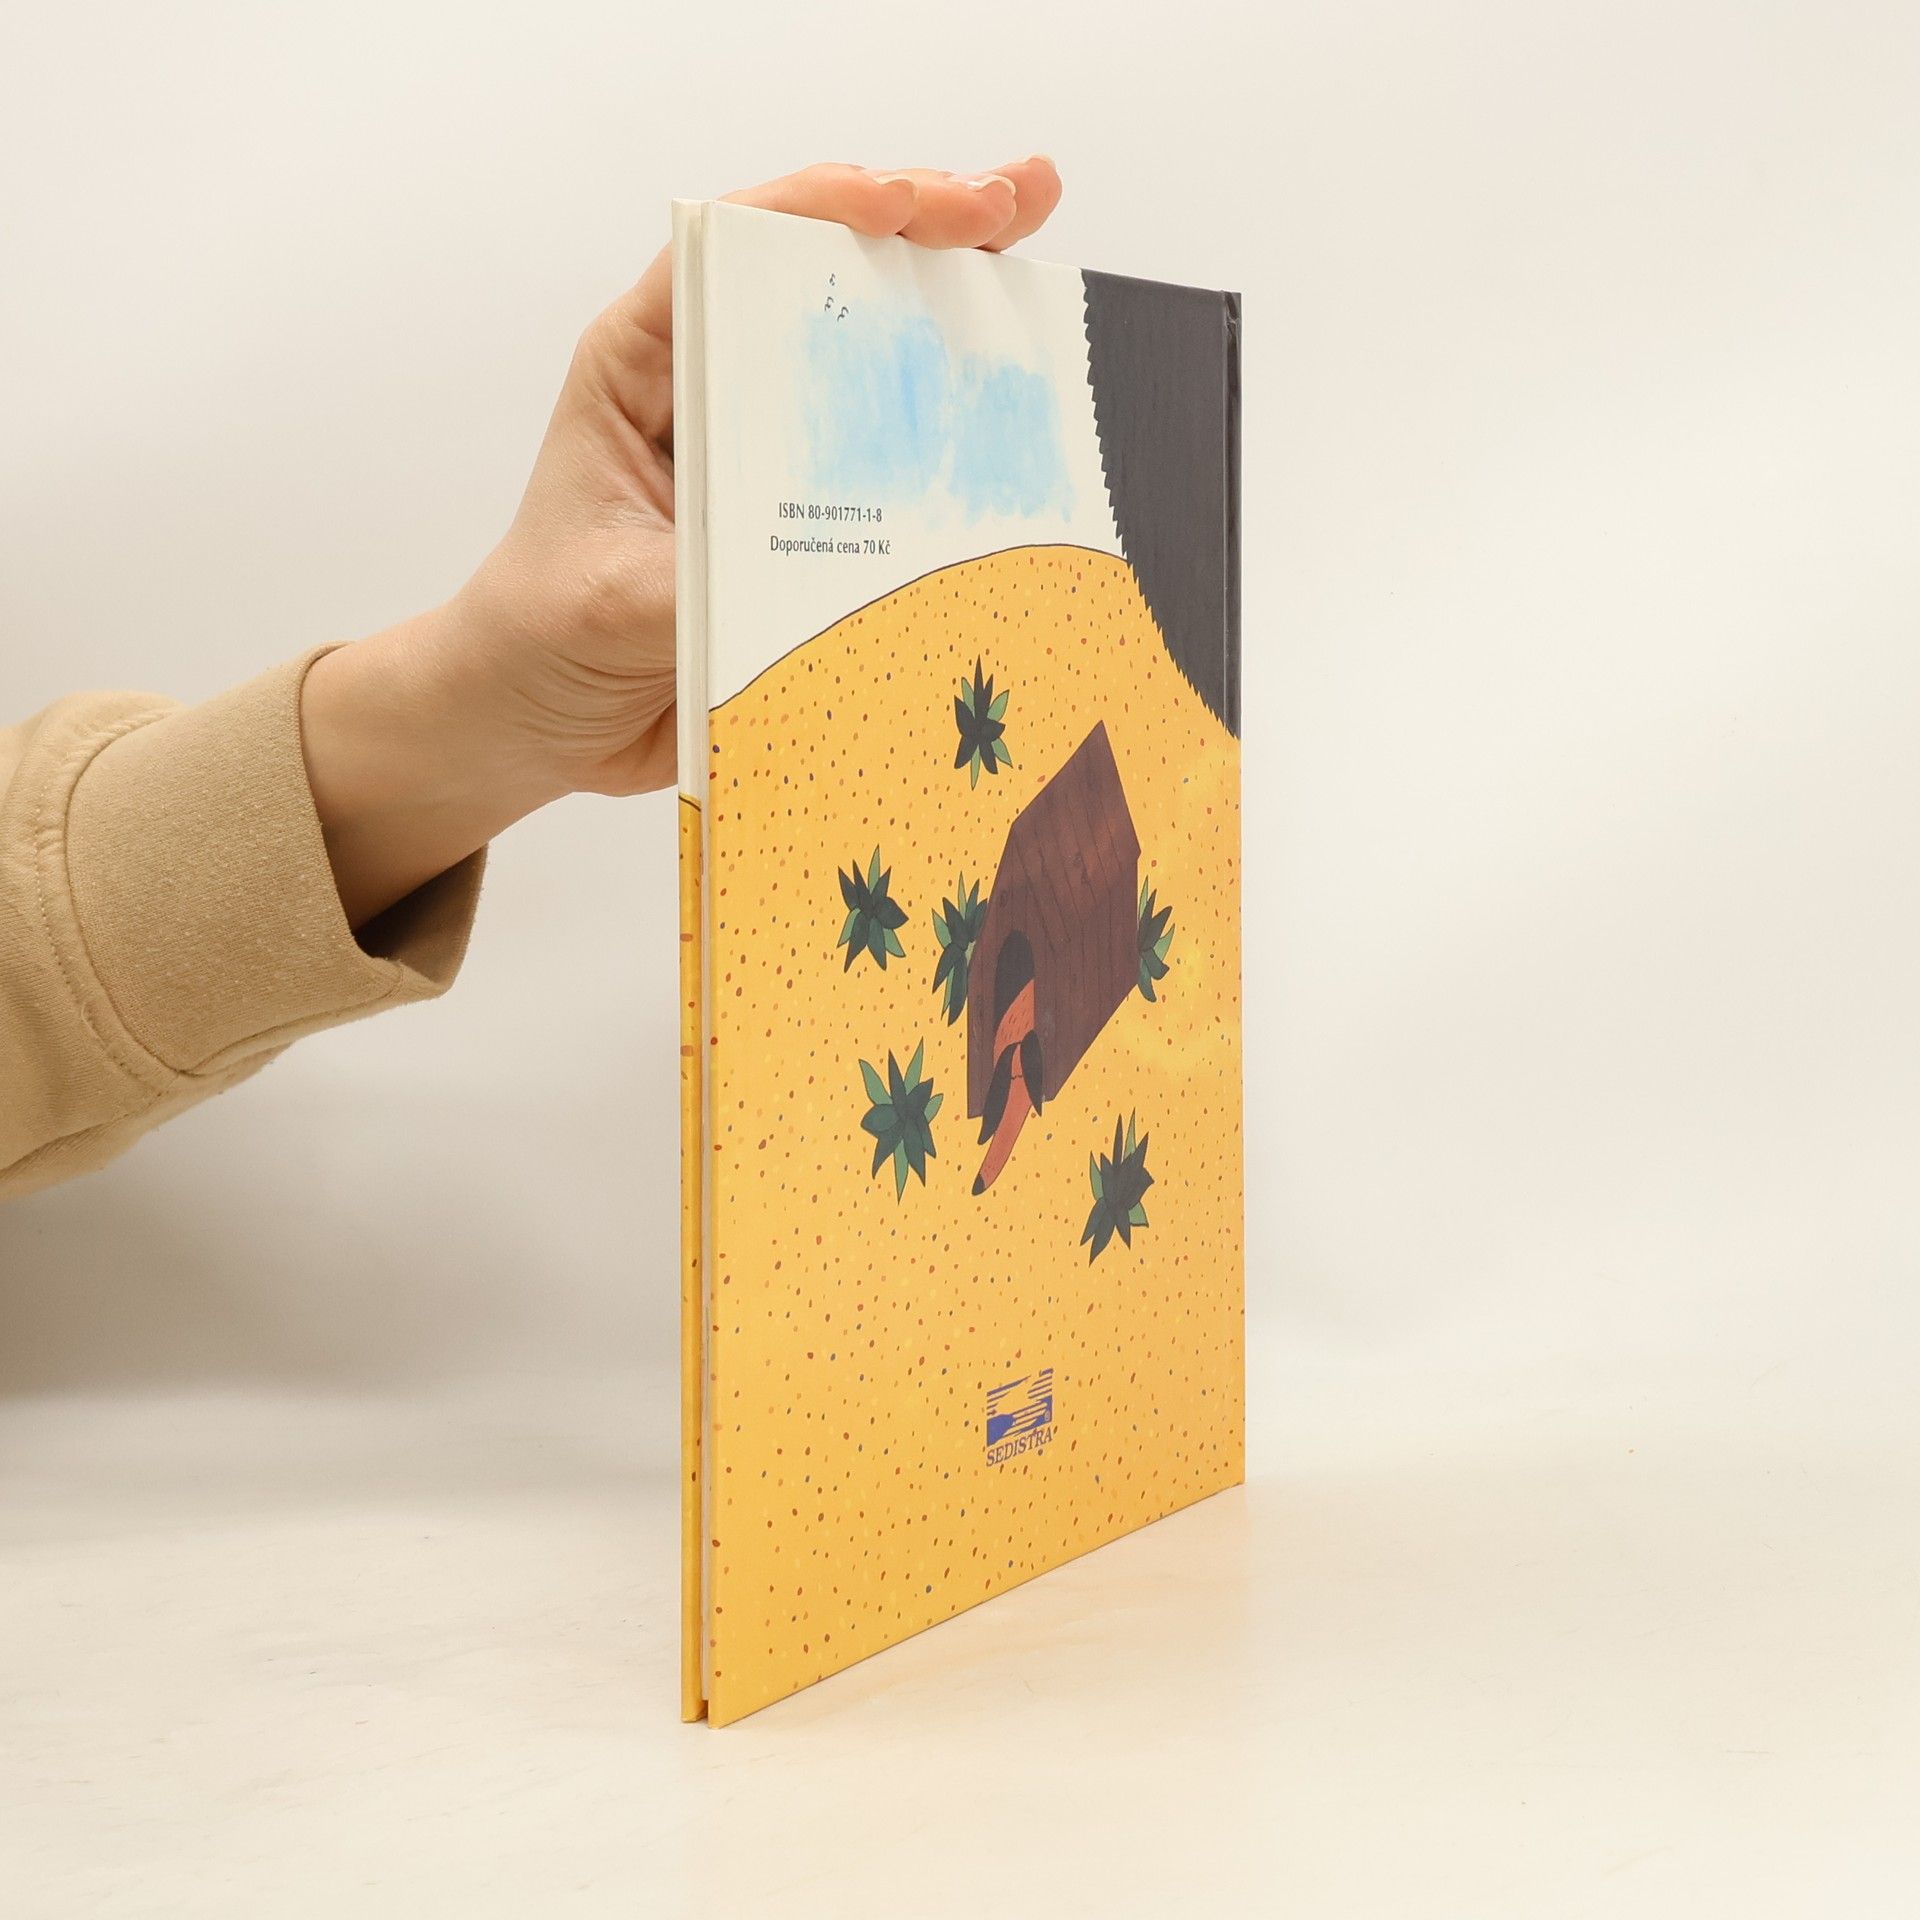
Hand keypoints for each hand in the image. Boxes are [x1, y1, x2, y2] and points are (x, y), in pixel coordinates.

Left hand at [300, 158, 1064, 927]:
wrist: (541, 720)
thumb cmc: (541, 637)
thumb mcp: (609, 602)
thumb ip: (700, 580)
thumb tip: (805, 583)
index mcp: (646, 365)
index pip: (737, 246)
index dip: (832, 207)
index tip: (915, 206)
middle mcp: (715, 388)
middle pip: (826, 276)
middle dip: (928, 226)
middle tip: (1020, 199)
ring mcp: (770, 452)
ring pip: (873, 358)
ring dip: (959, 311)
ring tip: (1044, 268)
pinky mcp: (807, 520)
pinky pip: (893, 467)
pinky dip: (958, 436)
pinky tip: (1025, 410)